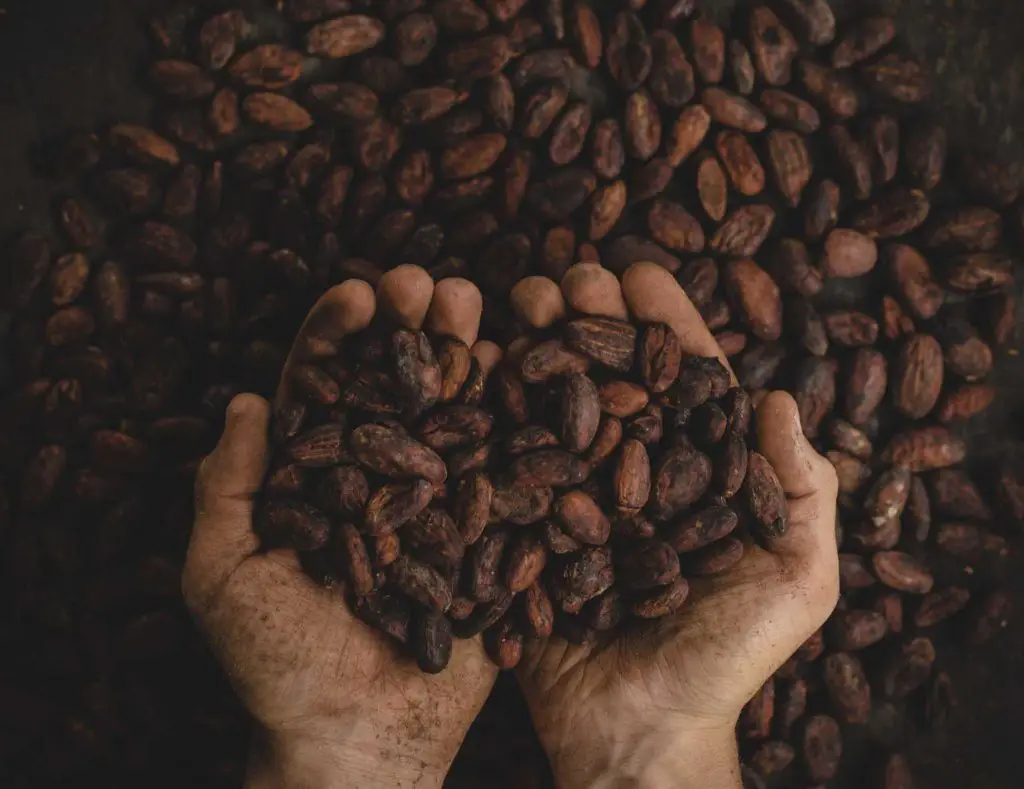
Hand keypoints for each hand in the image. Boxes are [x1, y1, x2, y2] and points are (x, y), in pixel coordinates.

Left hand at [182, 267, 498, 788]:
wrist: (358, 740)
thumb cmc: (276, 667)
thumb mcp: (221, 575)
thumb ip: (226, 488)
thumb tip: (246, 400)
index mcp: (315, 479)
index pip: (323, 389)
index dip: (336, 336)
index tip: (358, 291)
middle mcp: (378, 479)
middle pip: (394, 387)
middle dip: (410, 329)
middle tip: (429, 283)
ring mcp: (436, 503)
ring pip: (451, 414)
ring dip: (462, 356)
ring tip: (476, 305)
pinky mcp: (484, 535)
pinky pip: (501, 470)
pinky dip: (512, 420)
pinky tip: (521, 371)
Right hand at [512, 263, 840, 788]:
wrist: (639, 732)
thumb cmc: (728, 659)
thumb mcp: (797, 580)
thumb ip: (804, 491)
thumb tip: (782, 396)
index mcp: (698, 475)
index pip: (684, 381)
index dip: (666, 323)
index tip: (640, 273)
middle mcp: (634, 474)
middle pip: (612, 378)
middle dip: (591, 319)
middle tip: (568, 277)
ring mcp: (575, 498)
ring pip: (555, 404)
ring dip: (537, 347)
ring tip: (518, 301)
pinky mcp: (526, 528)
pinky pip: (506, 459)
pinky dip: (489, 408)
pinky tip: (474, 361)